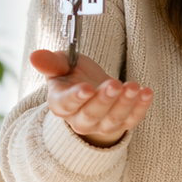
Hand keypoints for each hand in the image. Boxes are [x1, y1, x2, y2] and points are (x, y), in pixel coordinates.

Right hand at [30, 49, 152, 147]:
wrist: (92, 92)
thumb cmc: (74, 76)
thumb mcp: (62, 65)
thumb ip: (51, 62)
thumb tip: (34, 56)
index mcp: (61, 104)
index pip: (66, 104)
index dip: (76, 98)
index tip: (87, 88)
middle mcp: (79, 119)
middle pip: (91, 114)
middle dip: (104, 100)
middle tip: (115, 84)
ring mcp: (101, 125)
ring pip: (112, 119)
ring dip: (125, 103)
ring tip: (134, 86)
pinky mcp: (121, 124)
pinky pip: (131, 120)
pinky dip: (140, 108)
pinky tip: (146, 92)